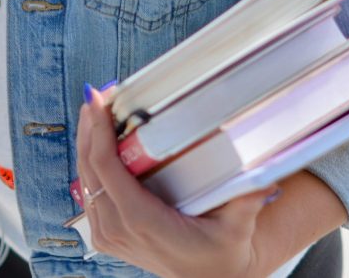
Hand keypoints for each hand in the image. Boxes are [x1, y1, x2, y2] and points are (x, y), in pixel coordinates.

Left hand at [76, 86, 278, 277]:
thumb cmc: (221, 253)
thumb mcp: (237, 227)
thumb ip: (247, 201)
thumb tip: (263, 176)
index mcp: (142, 221)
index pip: (107, 168)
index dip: (98, 131)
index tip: (98, 101)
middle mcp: (118, 228)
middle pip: (89, 167)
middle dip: (89, 127)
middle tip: (96, 95)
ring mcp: (109, 234)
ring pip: (85, 178)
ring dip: (87, 142)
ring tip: (96, 110)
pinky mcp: (108, 234)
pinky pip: (90, 192)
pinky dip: (91, 163)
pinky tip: (98, 141)